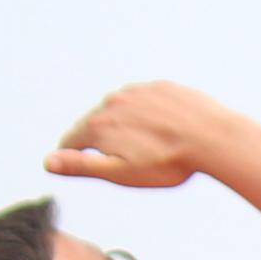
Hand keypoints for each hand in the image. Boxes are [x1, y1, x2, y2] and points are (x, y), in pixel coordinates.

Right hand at [46, 81, 239, 189]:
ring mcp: (138, 91)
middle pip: (95, 123)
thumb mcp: (120, 172)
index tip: (80, 165)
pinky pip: (146, 102)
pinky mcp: (161, 86)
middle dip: (100, 141)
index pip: (72, 141)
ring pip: (121, 110)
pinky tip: (163, 129)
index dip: (73, 157)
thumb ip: (81, 166)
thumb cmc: (168, 163)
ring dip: (125, 125)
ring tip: (144, 145)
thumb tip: (47, 161)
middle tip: (117, 159)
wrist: (213, 138)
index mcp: (98, 124)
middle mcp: (112, 101)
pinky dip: (148, 114)